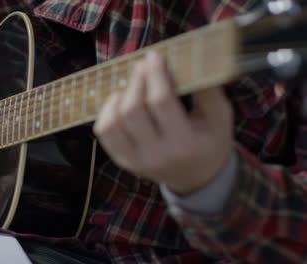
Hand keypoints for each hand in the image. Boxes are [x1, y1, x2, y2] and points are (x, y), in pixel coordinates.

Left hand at [93, 51, 233, 194]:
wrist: (197, 177)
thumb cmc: (209, 141)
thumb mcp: (220, 117)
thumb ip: (208, 90)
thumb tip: (192, 59)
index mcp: (184, 145)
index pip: (161, 103)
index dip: (155, 75)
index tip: (155, 56)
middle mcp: (156, 157)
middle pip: (133, 111)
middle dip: (136, 81)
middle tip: (142, 64)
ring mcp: (135, 162)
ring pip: (112, 123)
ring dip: (119, 96)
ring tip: (132, 85)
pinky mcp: (123, 161)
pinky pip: (104, 133)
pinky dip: (107, 112)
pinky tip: (121, 101)